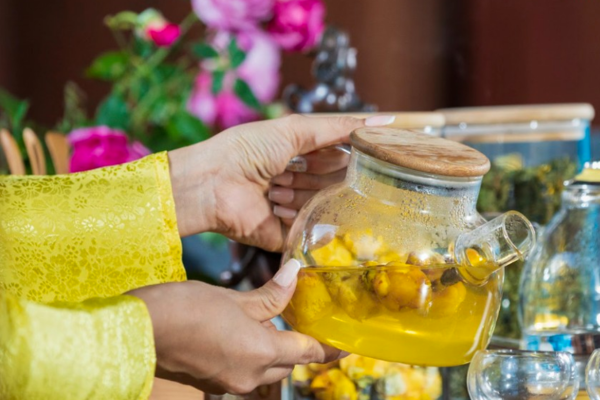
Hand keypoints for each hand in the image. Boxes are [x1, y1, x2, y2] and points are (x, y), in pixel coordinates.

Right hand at [127, 259, 342, 393]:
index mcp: (261, 352)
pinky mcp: (212, 382)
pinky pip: (245, 371)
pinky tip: (243, 332)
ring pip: (267, 369)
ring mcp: (229, 382)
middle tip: (306, 322)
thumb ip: (270, 294)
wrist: (140, 329)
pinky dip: (252, 355)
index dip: (330, 347)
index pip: (308, 351)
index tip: (346, 342)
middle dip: (300, 346)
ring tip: (272, 322)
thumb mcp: (233, 297)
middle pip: (289, 362)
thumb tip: (295, 273)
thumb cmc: (187, 307)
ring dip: (274, 350)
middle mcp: (250, 375)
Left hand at [169, 114, 394, 250]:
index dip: (346, 156)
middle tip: (300, 168)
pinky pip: (308, 234)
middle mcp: (294, 183)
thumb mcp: (295, 129)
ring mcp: (289, 211)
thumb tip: (385, 121)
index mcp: (295, 156)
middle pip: (330, 184)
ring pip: (321, 208)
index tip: (364, 154)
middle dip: (323, 176)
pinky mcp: (284, 237)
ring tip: (272, 183)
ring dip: (301, 193)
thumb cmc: (247, 150)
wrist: (210, 184)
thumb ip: (339, 127)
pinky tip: (276, 204)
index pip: (334, 158)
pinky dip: (298, 218)